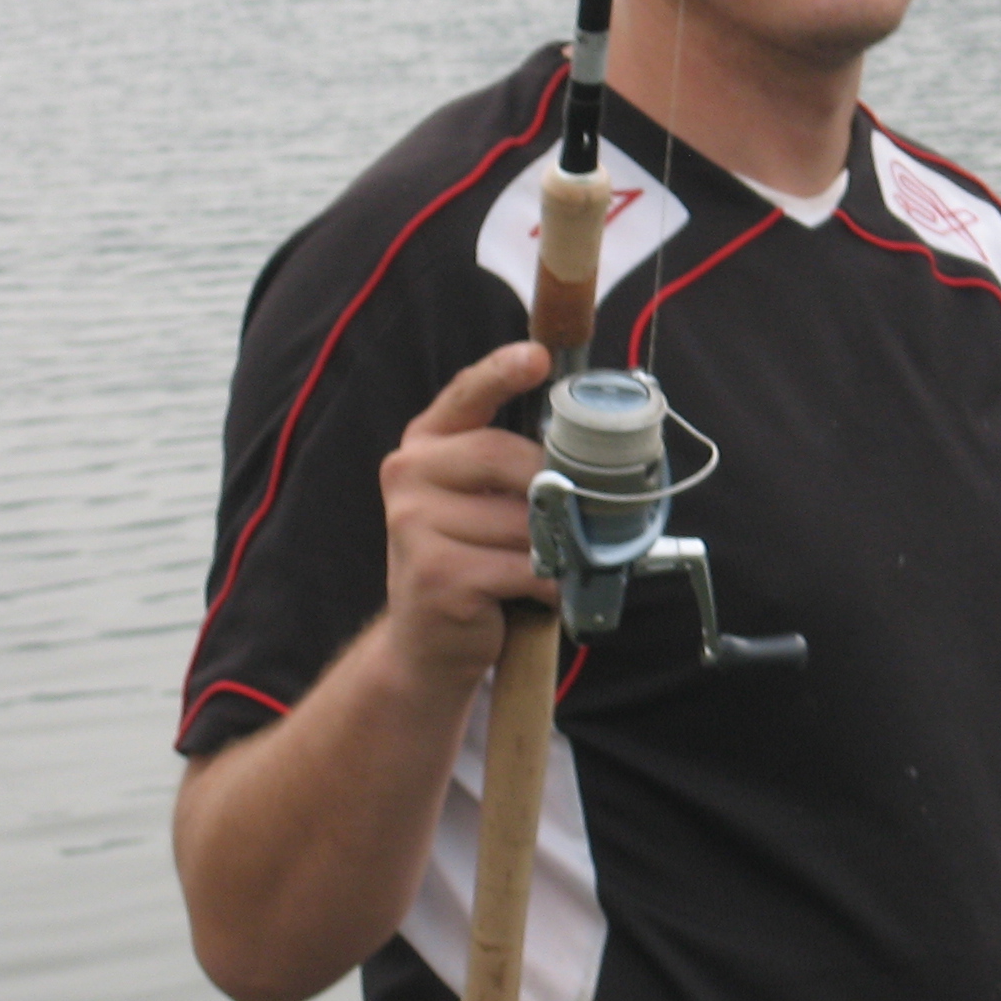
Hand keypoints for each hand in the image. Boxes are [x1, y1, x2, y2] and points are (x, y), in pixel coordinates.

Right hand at [377, 342, 555, 684]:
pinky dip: (549, 584)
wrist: (428, 644)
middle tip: (585, 512)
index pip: (467, 394)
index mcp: (425, 446)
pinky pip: (522, 567)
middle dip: (554, 486)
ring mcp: (413, 525)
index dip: (503, 371)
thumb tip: (591, 452)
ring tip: (557, 564)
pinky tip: (543, 594)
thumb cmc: (472, 563)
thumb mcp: (484, 504)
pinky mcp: (436, 574)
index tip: (539, 356)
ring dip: (556, 548)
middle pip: (502, 454)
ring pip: (522, 521)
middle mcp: (408, 475)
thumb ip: (516, 470)